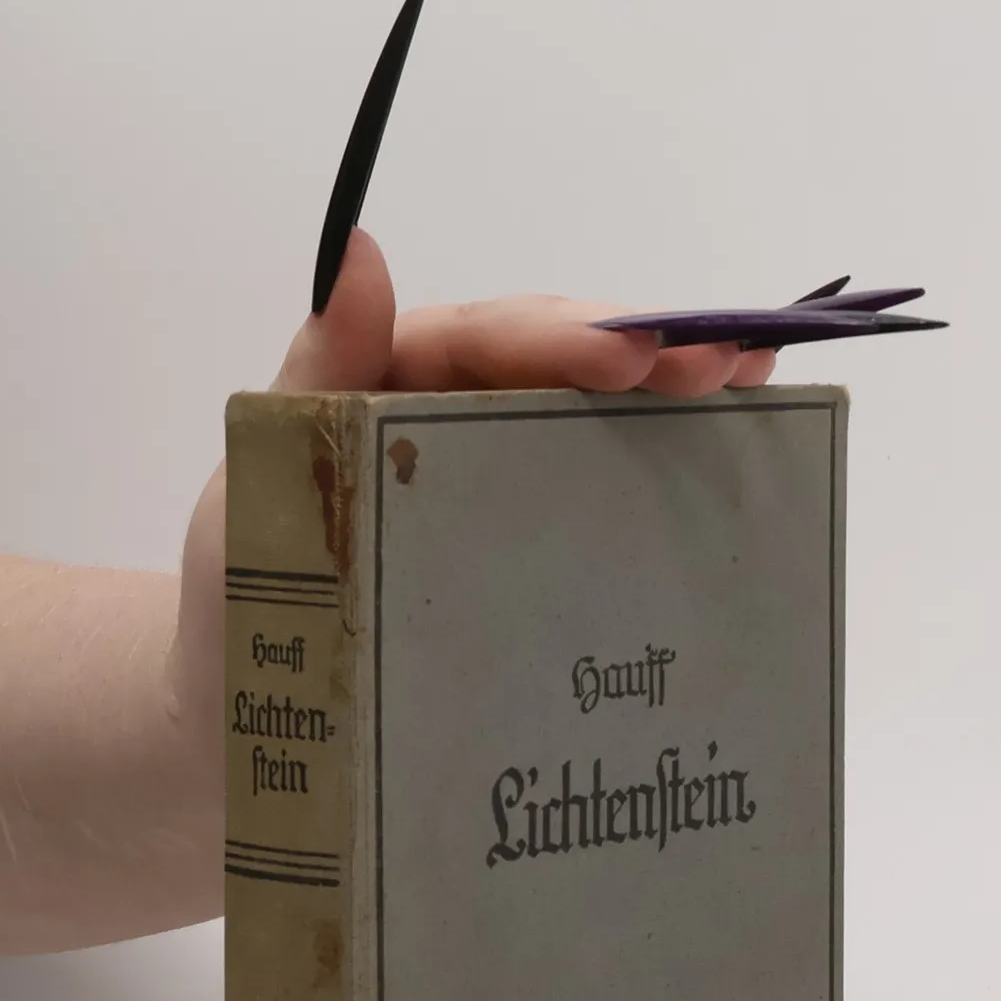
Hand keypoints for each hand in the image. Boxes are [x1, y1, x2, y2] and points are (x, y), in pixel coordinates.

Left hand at [168, 230, 776, 761]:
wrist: (258, 746)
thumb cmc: (245, 612)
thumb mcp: (265, 488)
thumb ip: (318, 376)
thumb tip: (361, 253)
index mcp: (396, 388)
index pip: (490, 340)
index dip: (565, 336)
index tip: (628, 354)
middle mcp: (463, 429)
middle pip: (568, 370)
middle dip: (649, 355)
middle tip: (725, 360)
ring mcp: (507, 495)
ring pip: (602, 429)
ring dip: (679, 403)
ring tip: (755, 384)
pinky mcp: (536, 566)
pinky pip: (608, 511)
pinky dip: (671, 482)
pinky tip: (735, 463)